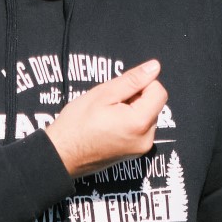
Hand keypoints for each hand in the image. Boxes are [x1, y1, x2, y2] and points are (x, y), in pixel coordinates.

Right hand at [45, 60, 167, 177]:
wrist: (62, 154)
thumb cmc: (77, 123)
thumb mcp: (103, 94)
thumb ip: (132, 80)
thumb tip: (155, 67)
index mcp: (140, 122)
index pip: (158, 91)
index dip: (141, 84)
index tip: (119, 90)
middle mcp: (146, 139)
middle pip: (153, 105)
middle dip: (135, 98)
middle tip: (109, 103)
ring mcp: (141, 149)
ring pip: (146, 116)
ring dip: (132, 109)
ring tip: (106, 115)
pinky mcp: (134, 153)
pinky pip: (140, 129)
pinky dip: (129, 121)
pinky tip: (108, 124)